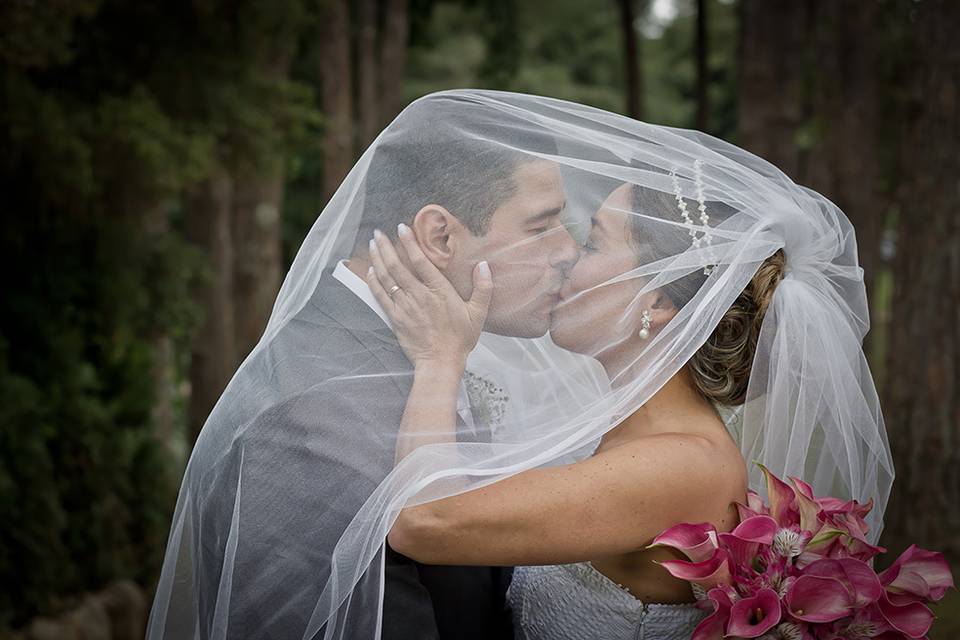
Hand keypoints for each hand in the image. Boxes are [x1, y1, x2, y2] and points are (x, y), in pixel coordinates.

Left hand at [366, 223, 492, 370]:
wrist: (440, 362)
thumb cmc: (460, 339)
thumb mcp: (478, 314)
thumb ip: (483, 288)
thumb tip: (484, 265)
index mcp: (439, 291)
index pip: (421, 261)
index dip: (410, 243)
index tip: (402, 228)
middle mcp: (419, 295)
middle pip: (397, 266)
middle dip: (386, 247)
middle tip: (378, 233)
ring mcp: (405, 307)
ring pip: (387, 278)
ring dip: (378, 259)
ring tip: (373, 245)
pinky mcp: (395, 318)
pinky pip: (381, 296)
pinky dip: (374, 282)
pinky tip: (370, 271)